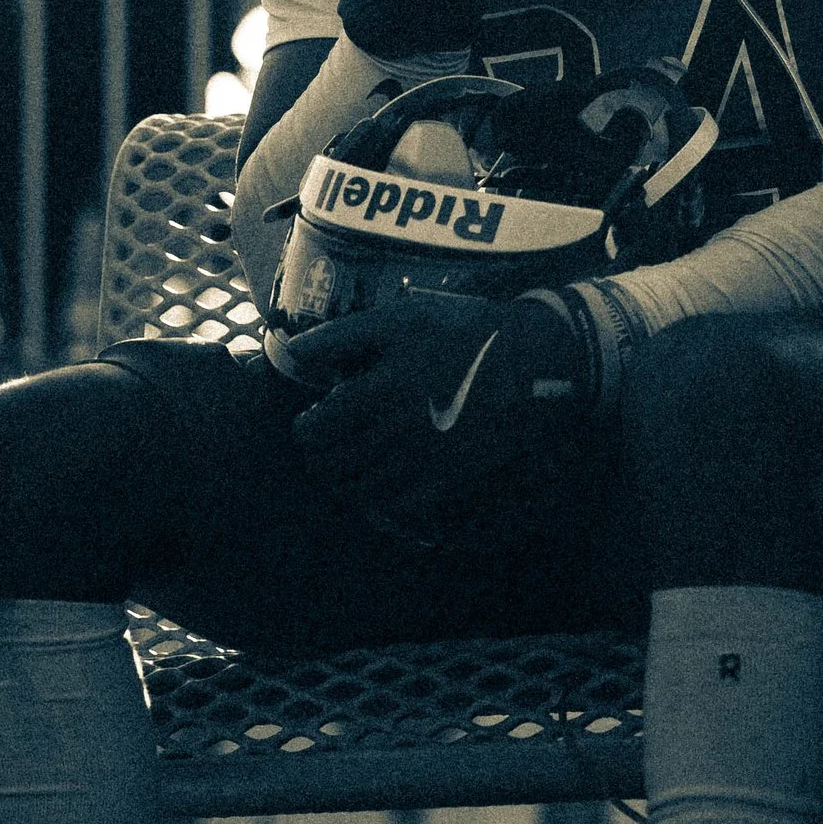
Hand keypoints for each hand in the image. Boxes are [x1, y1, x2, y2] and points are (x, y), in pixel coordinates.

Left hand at [288, 290, 593, 519]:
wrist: (529, 363)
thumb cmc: (459, 331)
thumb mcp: (400, 318)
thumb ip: (341, 336)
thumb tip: (293, 354)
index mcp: (381, 388)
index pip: (318, 426)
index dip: (305, 428)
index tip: (309, 421)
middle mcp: (396, 430)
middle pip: (333, 461)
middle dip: (318, 456)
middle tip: (321, 446)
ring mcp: (422, 458)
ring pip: (358, 488)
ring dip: (341, 480)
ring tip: (342, 466)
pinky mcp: (447, 478)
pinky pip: (396, 505)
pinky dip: (377, 501)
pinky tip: (377, 485)